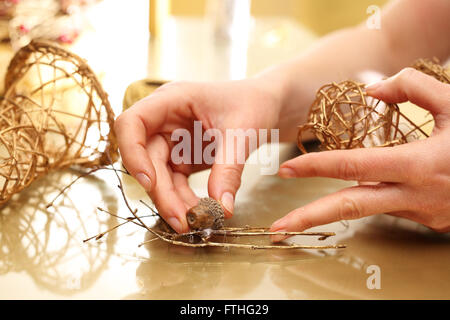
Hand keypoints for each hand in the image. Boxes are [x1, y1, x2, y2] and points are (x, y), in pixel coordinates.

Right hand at [114, 78, 281, 232]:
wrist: (267, 105)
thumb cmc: (253, 104)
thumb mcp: (242, 133)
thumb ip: (228, 169)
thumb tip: (221, 208)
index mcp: (172, 99)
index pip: (132, 123)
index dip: (132, 153)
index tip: (148, 182)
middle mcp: (164, 119)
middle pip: (146, 158)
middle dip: (161, 192)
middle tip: (182, 221)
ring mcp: (172, 140)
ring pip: (159, 175)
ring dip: (172, 201)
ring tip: (193, 224)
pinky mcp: (182, 157)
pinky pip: (175, 182)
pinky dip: (183, 199)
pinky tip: (198, 214)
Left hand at [270, 68, 449, 240]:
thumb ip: (412, 87)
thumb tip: (372, 88)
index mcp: (419, 164)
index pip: (355, 166)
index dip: (318, 166)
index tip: (288, 168)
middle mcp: (414, 195)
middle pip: (351, 209)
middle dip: (309, 219)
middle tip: (277, 228)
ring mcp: (419, 212)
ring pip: (365, 211)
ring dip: (330, 213)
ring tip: (298, 219)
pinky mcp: (424, 220)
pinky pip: (388, 206)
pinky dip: (369, 197)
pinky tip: (365, 189)